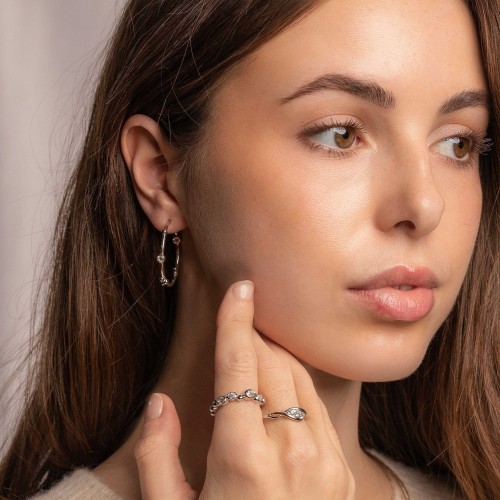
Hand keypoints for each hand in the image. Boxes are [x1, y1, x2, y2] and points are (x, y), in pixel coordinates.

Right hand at [134, 281, 354, 498]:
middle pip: (272, 362)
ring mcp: (325, 459)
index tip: (240, 287)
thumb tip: (160, 405)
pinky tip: (278, 388)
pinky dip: (296, 384)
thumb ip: (156, 458)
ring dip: (274, 357)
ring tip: (252, 355)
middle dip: (253, 336)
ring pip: (298, 377)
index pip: (240, 364)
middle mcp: (291, 449)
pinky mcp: (342, 469)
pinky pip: (317, 405)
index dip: (237, 319)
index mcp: (243, 457)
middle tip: (236, 326)